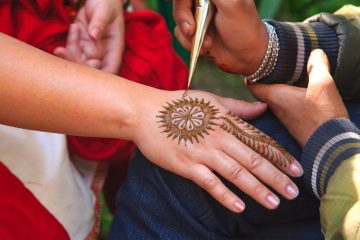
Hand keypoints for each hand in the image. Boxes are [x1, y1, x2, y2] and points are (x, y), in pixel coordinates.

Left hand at [54, 0, 123, 73]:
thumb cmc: (107, 3)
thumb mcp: (105, 10)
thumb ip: (100, 22)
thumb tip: (94, 35)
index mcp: (114, 49)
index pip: (110, 70)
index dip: (101, 77)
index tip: (87, 73)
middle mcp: (103, 54)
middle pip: (91, 71)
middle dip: (78, 63)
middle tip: (69, 49)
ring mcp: (91, 51)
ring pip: (79, 63)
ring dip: (70, 53)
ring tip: (74, 28)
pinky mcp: (80, 45)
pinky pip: (71, 53)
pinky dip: (66, 48)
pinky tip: (69, 33)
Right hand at [132, 89, 302, 212]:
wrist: (147, 113)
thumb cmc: (179, 105)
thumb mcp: (211, 100)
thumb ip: (238, 107)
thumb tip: (263, 107)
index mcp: (227, 121)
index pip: (259, 141)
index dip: (280, 157)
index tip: (298, 170)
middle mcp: (219, 137)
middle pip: (253, 159)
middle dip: (276, 177)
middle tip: (293, 193)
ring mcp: (203, 152)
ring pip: (236, 173)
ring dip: (257, 189)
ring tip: (274, 203)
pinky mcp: (187, 166)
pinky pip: (210, 183)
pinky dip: (225, 195)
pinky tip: (240, 207)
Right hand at [173, 0, 266, 73]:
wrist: (247, 57)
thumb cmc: (244, 27)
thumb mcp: (231, 4)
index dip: (180, 0)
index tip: (169, 2)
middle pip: (180, 2)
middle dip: (183, 16)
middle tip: (191, 30)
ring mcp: (198, 14)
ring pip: (177, 17)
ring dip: (189, 33)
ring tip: (207, 43)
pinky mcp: (194, 30)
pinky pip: (179, 32)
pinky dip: (189, 42)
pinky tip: (205, 48)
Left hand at [248, 49, 348, 146]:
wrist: (330, 145)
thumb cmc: (322, 115)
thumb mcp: (323, 85)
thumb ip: (317, 66)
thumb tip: (314, 52)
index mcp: (275, 96)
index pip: (252, 84)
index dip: (250, 73)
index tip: (251, 63)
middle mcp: (275, 108)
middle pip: (261, 91)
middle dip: (263, 78)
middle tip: (268, 66)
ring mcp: (284, 117)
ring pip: (273, 99)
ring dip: (275, 88)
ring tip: (282, 75)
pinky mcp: (293, 124)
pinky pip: (284, 107)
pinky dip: (286, 97)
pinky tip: (297, 92)